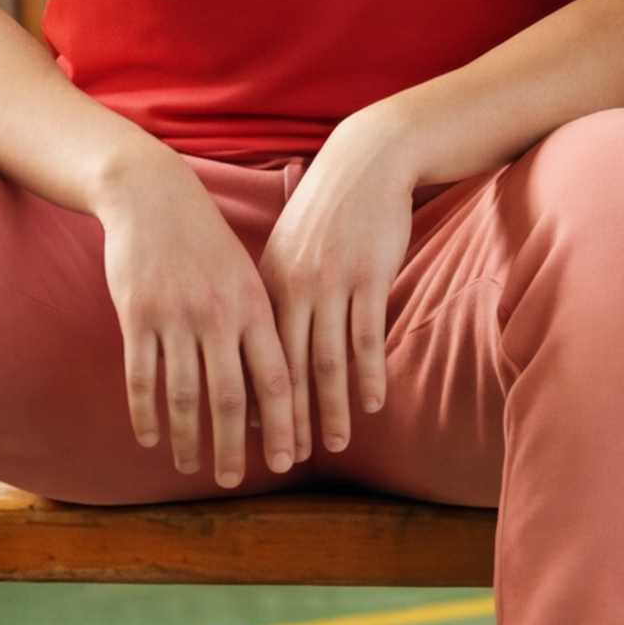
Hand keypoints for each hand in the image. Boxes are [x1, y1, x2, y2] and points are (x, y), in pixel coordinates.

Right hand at [93, 145, 298, 487]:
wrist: (156, 199)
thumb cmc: (210, 246)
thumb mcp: (250, 279)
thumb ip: (264, 328)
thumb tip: (285, 386)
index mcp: (258, 308)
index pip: (279, 379)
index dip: (286, 424)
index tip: (290, 461)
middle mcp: (220, 316)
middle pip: (231, 397)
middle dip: (235, 446)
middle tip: (232, 482)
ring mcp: (176, 317)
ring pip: (183, 395)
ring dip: (188, 437)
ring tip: (191, 466)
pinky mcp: (136, 316)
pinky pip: (141, 376)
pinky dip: (145, 413)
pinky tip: (150, 438)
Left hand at [258, 102, 420, 459]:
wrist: (368, 161)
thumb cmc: (332, 210)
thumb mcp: (293, 249)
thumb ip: (282, 292)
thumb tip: (272, 337)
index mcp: (266, 286)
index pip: (254, 359)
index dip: (255, 405)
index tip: (253, 443)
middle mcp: (292, 289)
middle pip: (285, 369)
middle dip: (284, 421)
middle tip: (282, 462)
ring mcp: (330, 284)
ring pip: (326, 361)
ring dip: (329, 408)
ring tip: (332, 444)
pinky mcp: (367, 277)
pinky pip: (366, 337)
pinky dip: (367, 375)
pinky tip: (370, 403)